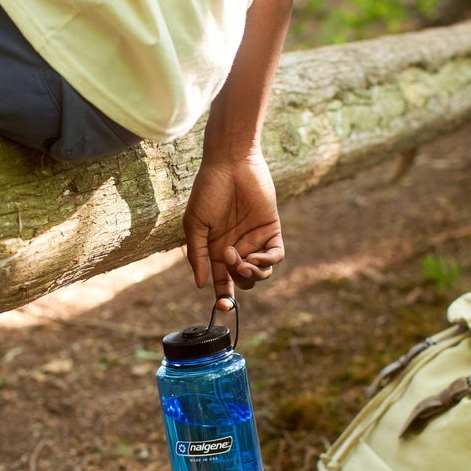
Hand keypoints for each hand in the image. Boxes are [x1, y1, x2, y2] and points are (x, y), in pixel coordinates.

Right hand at [183, 150, 283, 306]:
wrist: (230, 164)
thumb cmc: (208, 191)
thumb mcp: (195, 225)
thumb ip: (197, 255)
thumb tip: (200, 284)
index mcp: (216, 250)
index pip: (222, 281)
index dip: (223, 297)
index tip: (223, 307)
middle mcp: (237, 248)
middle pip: (243, 280)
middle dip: (238, 280)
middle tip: (231, 260)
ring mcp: (255, 240)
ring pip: (261, 272)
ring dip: (253, 273)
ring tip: (244, 261)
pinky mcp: (271, 230)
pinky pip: (275, 255)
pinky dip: (268, 261)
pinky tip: (257, 256)